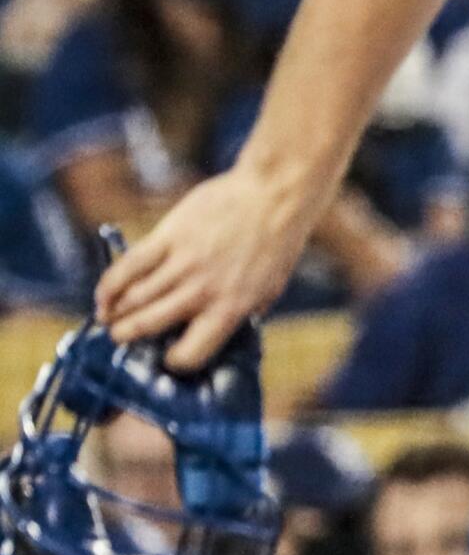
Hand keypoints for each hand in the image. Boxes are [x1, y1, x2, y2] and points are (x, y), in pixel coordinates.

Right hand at [94, 168, 313, 370]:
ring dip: (114, 312)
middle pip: (149, 325)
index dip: (175, 360)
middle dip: (128, 336)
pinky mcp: (168, 236)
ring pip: (134, 298)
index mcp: (230, 309)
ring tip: (108, 317)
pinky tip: (103, 294)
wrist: (274, 194)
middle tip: (120, 337)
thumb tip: (228, 333)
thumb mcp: (272, 287)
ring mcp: (182, 263)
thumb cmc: (278, 240)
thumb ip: (246, 312)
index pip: (190, 354)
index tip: (168, 356)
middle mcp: (202, 292)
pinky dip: (109, 284)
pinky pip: (128, 266)